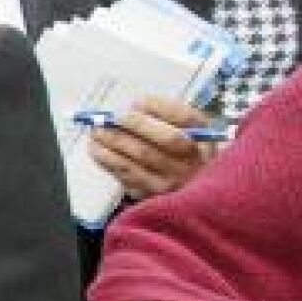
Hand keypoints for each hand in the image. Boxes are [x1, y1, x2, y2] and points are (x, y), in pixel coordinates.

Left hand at [88, 97, 216, 199]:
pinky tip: (97, 150)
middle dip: (134, 125)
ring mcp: (174, 182)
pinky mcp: (154, 197)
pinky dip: (108, 161)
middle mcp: (195, 161)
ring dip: (113, 144)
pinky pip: (128, 176)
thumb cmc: (181, 150)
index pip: (186, 118)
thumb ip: (164, 113)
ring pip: (142, 160)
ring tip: (96, 133)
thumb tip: (136, 106)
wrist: (188, 190)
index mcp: (205, 137)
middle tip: (110, 118)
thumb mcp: (184, 128)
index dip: (159, 108)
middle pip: (165, 140)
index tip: (135, 103)